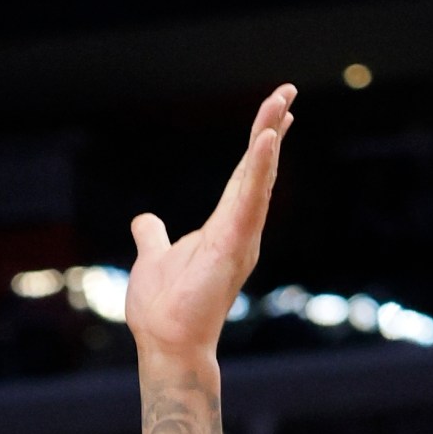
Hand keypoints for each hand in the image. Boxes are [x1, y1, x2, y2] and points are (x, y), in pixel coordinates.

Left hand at [125, 82, 294, 366]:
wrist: (166, 342)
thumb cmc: (165, 308)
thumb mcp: (154, 258)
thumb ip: (154, 237)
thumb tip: (144, 220)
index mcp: (224, 228)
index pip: (244, 177)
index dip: (259, 145)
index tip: (277, 113)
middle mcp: (240, 229)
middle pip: (257, 169)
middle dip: (271, 128)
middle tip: (288, 91)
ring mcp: (240, 237)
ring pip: (258, 177)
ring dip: (269, 137)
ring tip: (282, 102)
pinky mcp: (235, 245)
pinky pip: (249, 199)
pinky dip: (258, 168)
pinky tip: (266, 139)